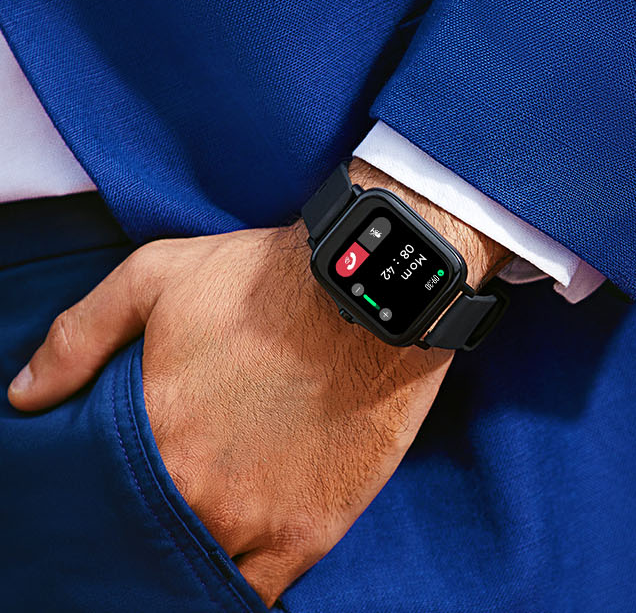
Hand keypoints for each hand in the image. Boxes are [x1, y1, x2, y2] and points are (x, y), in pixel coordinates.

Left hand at [7, 160, 512, 604]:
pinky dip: (244, 582)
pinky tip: (239, 561)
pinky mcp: (312, 532)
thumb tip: (25, 394)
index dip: (106, 500)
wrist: (376, 293)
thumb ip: (79, 337)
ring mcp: (257, 522)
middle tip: (165, 502)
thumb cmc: (268, 281)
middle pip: (149, 542)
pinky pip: (262, 591)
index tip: (118, 488)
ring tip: (203, 527)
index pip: (103, 502)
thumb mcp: (154, 278)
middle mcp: (198, 496)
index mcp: (151, 440)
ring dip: (196, 555)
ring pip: (204, 570)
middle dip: (149, 528)